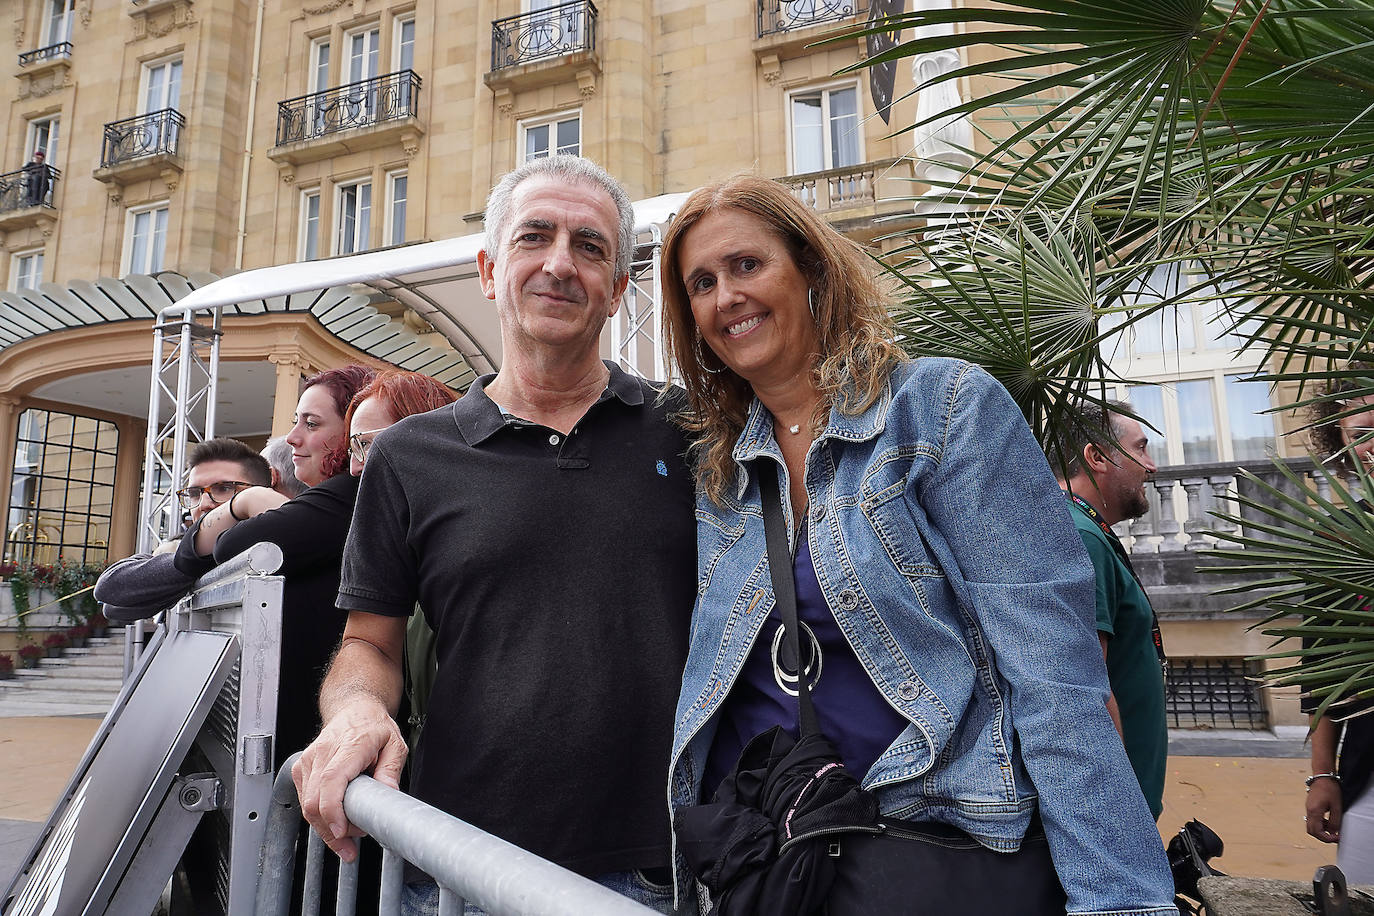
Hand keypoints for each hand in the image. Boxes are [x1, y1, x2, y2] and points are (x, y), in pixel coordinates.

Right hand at [293, 697, 407, 861]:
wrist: (353, 710)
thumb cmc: (373, 726)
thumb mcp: (395, 745)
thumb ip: (391, 770)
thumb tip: (387, 795)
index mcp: (349, 746)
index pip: (332, 781)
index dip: (333, 811)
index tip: (343, 832)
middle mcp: (322, 753)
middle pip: (314, 801)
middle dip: (332, 830)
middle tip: (353, 843)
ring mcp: (307, 761)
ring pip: (307, 805)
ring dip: (325, 827)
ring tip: (348, 833)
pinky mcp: (300, 769)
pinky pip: (304, 800)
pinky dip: (318, 816)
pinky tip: (335, 821)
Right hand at [1306, 777, 1341, 842]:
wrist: (1322, 777)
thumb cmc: (1330, 789)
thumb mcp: (1336, 806)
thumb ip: (1335, 821)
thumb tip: (1333, 832)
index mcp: (1314, 811)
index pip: (1317, 832)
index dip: (1327, 838)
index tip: (1336, 838)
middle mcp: (1309, 811)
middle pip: (1311, 831)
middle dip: (1322, 837)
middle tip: (1334, 837)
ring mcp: (1308, 809)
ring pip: (1311, 826)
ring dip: (1321, 830)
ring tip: (1332, 828)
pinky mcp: (1310, 807)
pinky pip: (1312, 820)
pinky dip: (1320, 824)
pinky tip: (1328, 821)